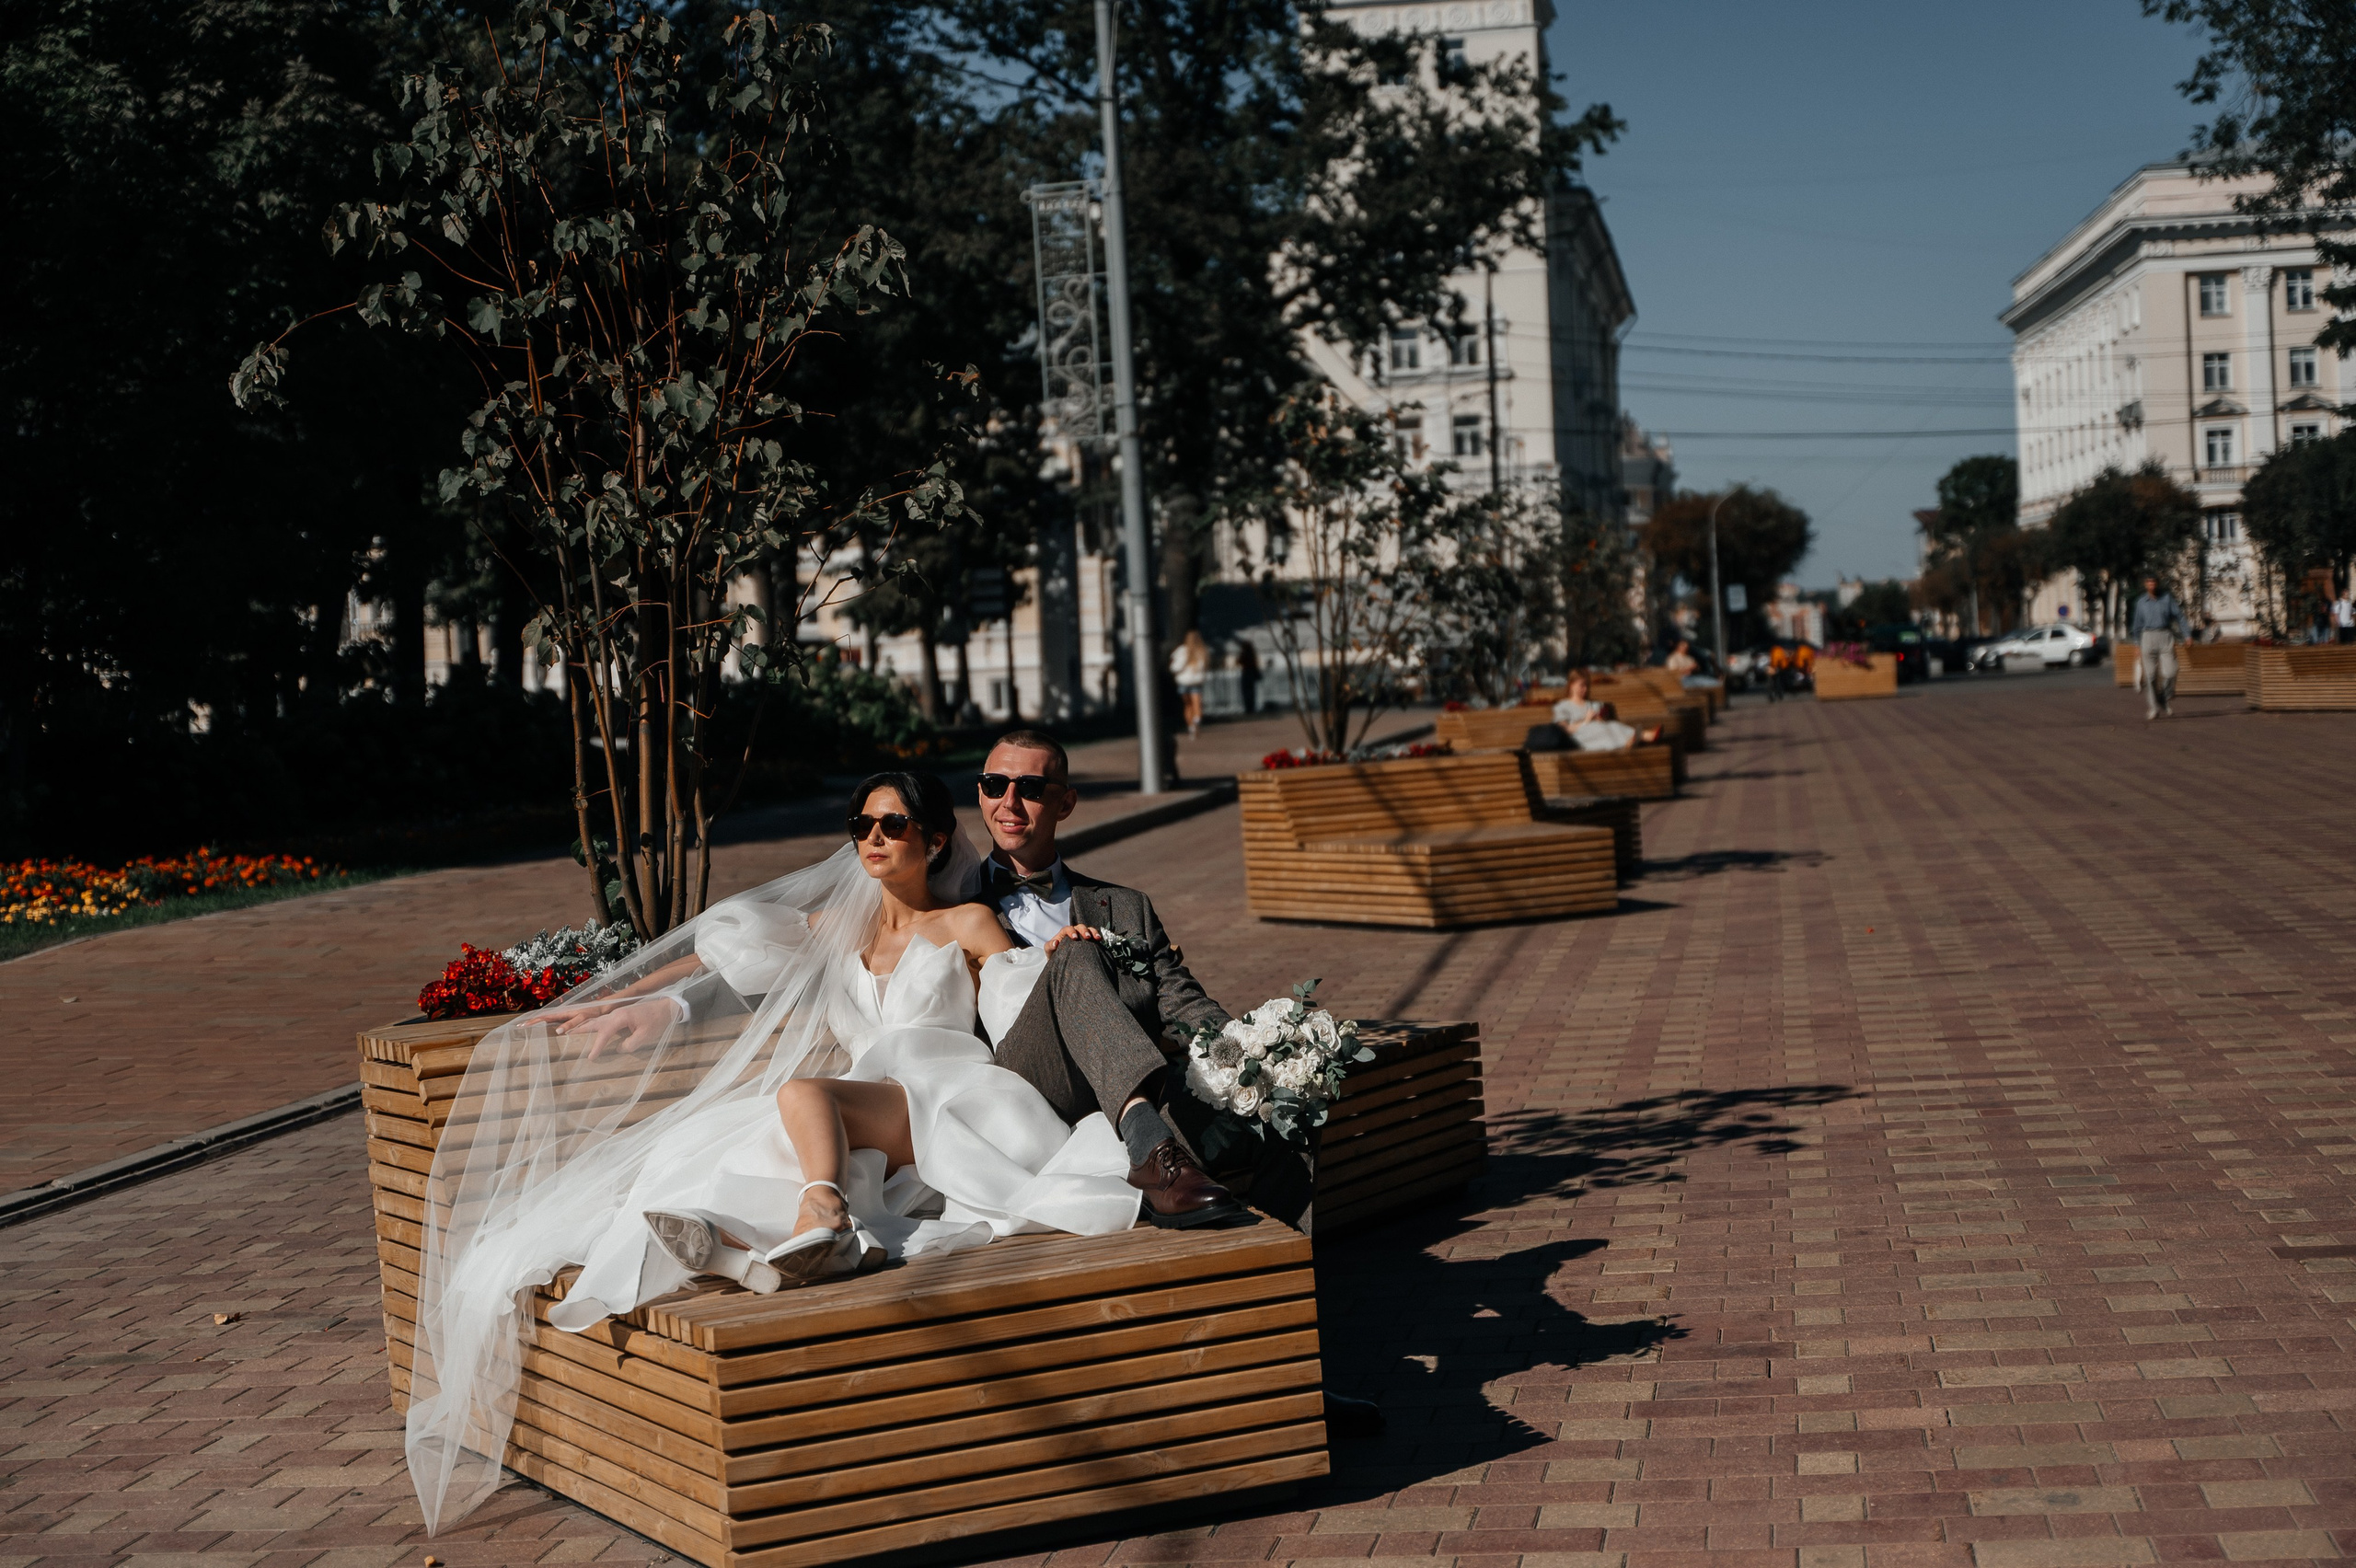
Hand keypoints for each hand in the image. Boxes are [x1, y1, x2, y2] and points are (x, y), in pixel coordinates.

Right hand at [551, 996, 677, 1058]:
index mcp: (621, 1017)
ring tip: (566, 1032)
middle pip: (592, 1022)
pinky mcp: (619, 1016)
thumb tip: (619, 1050)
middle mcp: (615, 1014)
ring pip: (595, 1021)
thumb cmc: (658, 1021)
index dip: (597, 1046)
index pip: (604, 1032)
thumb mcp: (646, 1035)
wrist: (668, 1007)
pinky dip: (590, 1025)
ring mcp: (616, 1014)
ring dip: (580, 1026)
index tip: (590, 1057)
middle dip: (576, 1028)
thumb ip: (630, 1044)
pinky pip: (601, 1021)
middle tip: (559, 1033)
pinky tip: (585, 1030)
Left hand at [1042, 923, 1104, 953]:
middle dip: (1084, 930)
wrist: (1061, 963)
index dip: (1071, 931)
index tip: (1074, 937)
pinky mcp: (1089, 941)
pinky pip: (1094, 936)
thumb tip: (1056, 943)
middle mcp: (1074, 932)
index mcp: (1064, 933)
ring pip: (1089, 929)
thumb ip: (1050, 946)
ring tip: (1097, 938)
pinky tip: (1100, 941)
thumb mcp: (1049, 950)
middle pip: (1080, 927)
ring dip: (1093, 932)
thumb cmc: (1054, 954)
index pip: (1068, 928)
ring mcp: (1082, 936)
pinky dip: (1097, 936)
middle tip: (1087, 937)